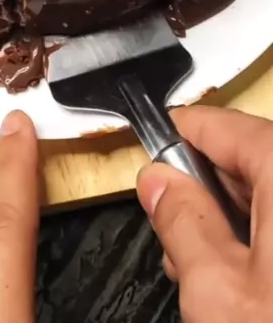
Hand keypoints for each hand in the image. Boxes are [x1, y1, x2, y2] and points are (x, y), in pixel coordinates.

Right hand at [137, 105, 272, 322]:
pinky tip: (247, 282)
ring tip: (207, 270)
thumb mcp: (216, 289)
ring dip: (237, 220)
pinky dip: (269, 240)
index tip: (153, 153)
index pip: (224, 125)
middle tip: (172, 227)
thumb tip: (157, 181)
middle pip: (253, 157)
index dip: (180, 137)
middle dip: (207, 188)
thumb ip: (180, 220)